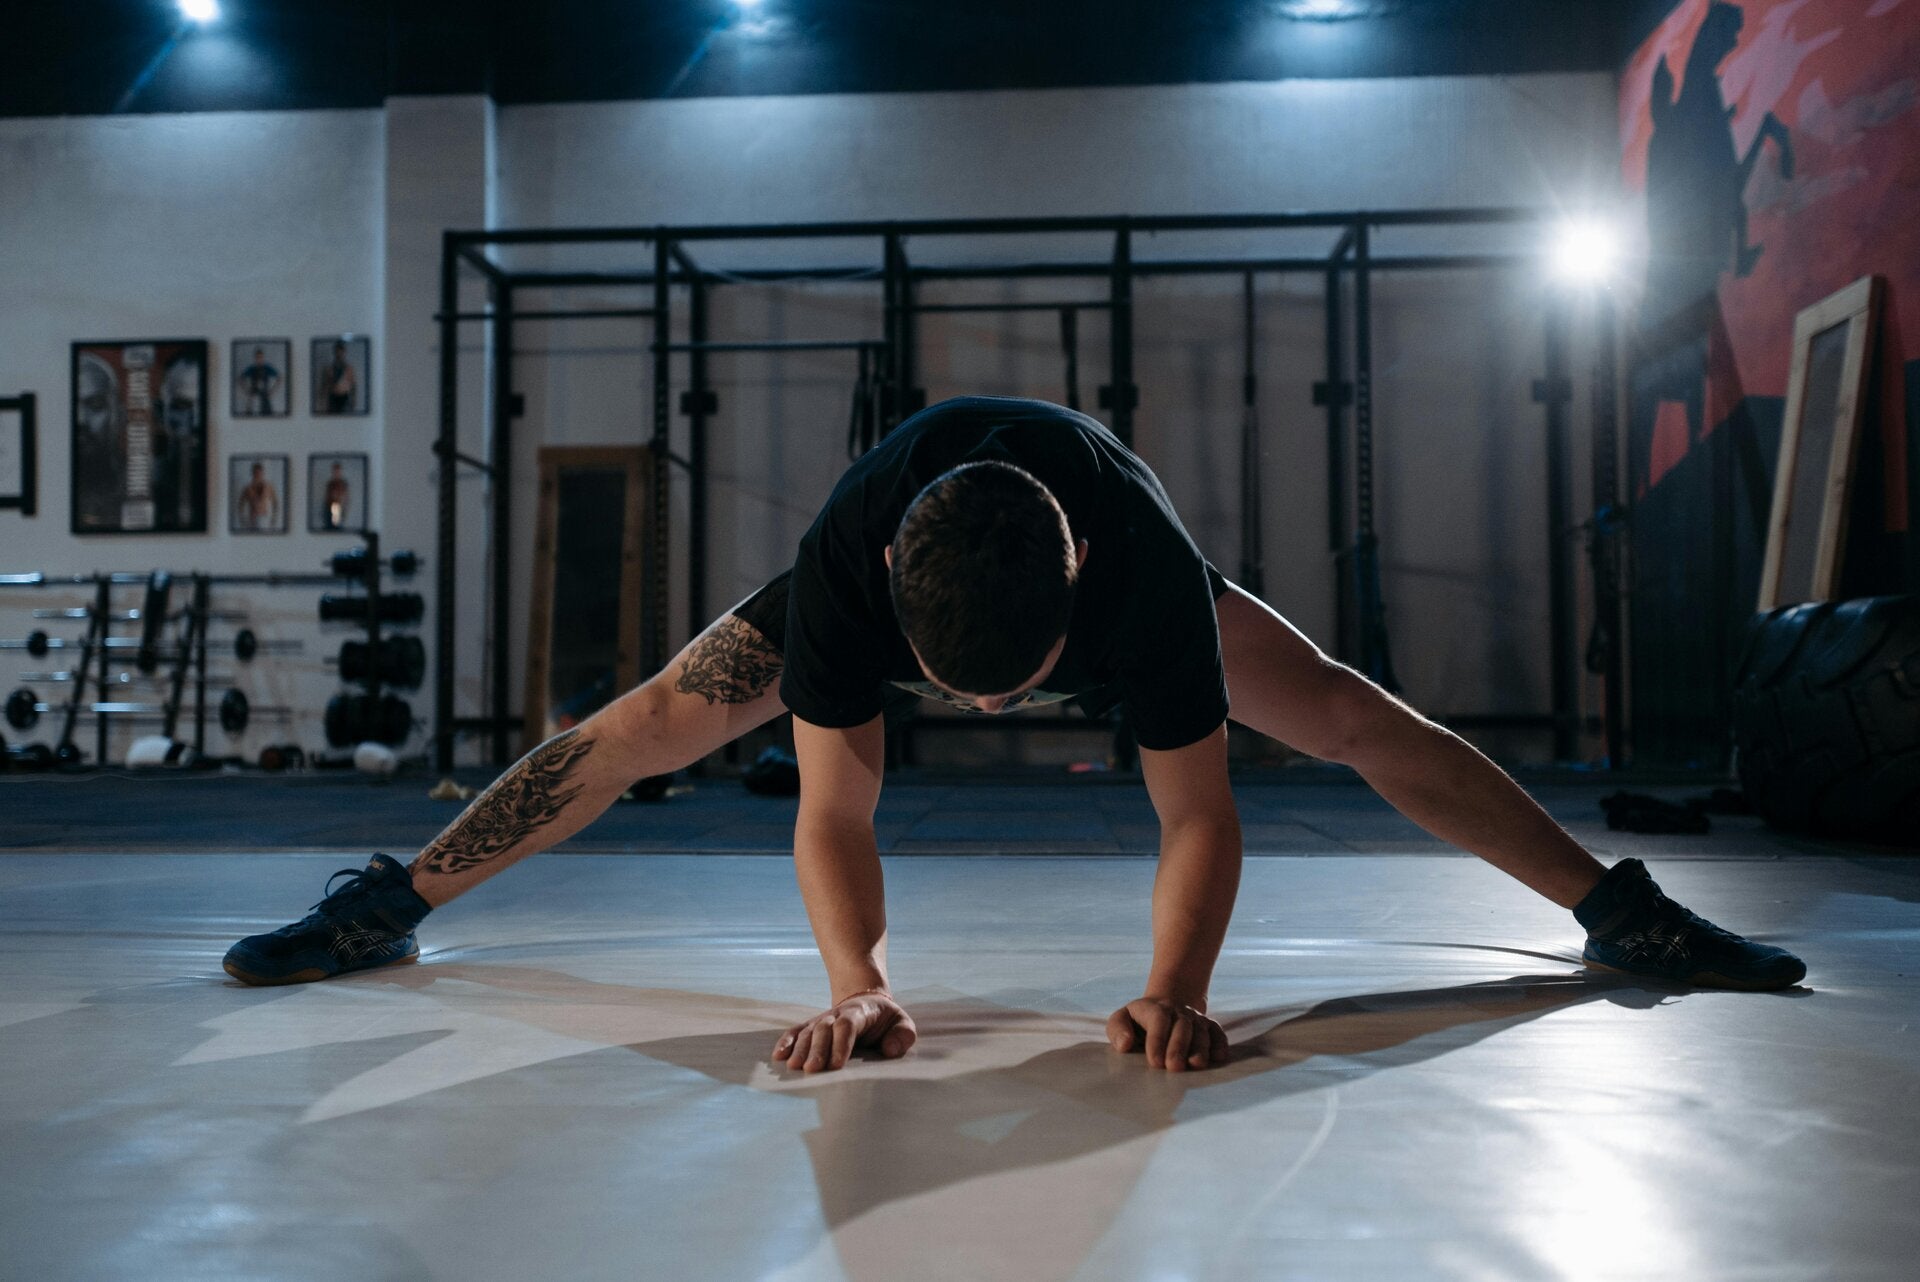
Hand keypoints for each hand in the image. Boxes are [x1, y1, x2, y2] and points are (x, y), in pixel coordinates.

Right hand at [772, 989, 916, 1072]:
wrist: (866, 1000)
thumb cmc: (885, 1019)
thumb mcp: (901, 1022)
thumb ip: (903, 1035)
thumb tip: (890, 1050)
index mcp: (859, 1012)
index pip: (847, 1026)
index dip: (840, 1044)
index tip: (836, 1066)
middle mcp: (836, 1014)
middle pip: (823, 1029)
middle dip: (817, 1050)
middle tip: (812, 1070)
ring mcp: (821, 1020)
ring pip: (808, 1032)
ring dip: (800, 1049)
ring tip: (795, 1067)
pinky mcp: (811, 1027)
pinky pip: (796, 1032)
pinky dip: (786, 1042)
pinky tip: (778, 1056)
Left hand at [1106, 997, 1229, 1071]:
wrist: (1166, 1005)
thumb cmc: (1138, 1021)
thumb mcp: (1121, 1020)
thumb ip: (1118, 1030)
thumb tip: (1125, 1044)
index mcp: (1155, 1009)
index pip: (1158, 1020)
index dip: (1157, 1040)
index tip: (1154, 1063)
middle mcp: (1178, 1011)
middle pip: (1182, 1026)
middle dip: (1179, 1047)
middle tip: (1174, 1068)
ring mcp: (1195, 1018)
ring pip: (1201, 1030)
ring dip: (1200, 1048)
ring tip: (1196, 1065)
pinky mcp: (1208, 1026)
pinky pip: (1217, 1032)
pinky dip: (1220, 1043)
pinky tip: (1219, 1057)